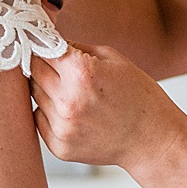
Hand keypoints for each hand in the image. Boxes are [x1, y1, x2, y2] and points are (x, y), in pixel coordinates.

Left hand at [30, 42, 186, 170]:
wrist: (153, 140)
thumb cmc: (139, 96)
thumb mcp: (113, 59)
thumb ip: (76, 48)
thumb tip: (46, 40)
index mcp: (81, 73)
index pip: (41, 50)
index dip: (41, 44)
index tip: (42, 43)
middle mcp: (68, 101)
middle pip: (33, 72)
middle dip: (43, 66)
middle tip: (62, 69)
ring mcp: (63, 127)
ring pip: (34, 96)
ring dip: (46, 90)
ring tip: (73, 93)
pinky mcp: (60, 147)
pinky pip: (38, 120)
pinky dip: (48, 113)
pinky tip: (72, 112)